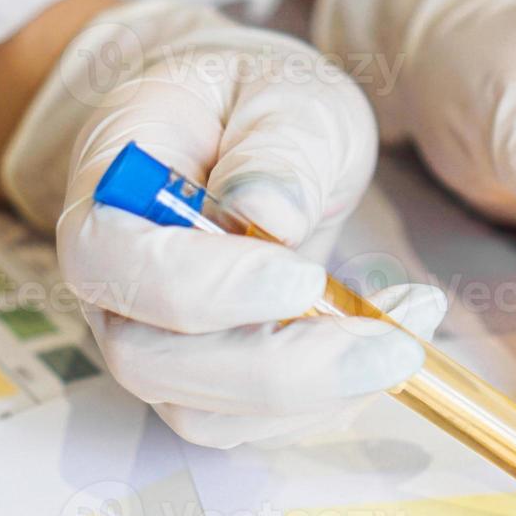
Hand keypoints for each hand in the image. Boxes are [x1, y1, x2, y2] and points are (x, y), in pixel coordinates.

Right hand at [1, 0, 447, 446]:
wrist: (245, 130)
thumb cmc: (252, 101)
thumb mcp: (285, 90)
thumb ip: (278, 143)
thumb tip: (270, 213)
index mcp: (108, 188)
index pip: (114, 261)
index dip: (202, 288)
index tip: (302, 278)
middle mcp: (112, 280)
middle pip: (151, 360)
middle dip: (281, 369)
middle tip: (393, 342)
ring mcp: (149, 338)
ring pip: (204, 412)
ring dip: (315, 394)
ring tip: (406, 336)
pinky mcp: (200, 378)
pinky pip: (249, 424)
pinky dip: (325, 403)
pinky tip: (384, 346)